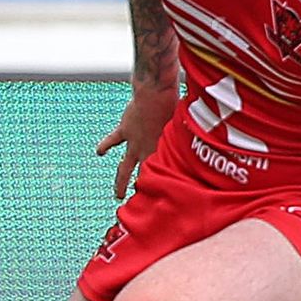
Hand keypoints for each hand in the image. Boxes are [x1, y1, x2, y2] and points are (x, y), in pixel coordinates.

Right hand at [96, 83, 178, 199]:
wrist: (154, 95)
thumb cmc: (174, 108)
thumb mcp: (184, 128)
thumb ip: (187, 140)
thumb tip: (201, 144)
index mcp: (162, 153)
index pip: (162, 176)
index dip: (162, 187)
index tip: (164, 199)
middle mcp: (147, 151)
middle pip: (143, 177)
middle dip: (142, 192)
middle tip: (140, 205)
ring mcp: (134, 142)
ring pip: (124, 168)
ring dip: (121, 182)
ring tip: (118, 194)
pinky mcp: (125, 130)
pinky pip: (112, 141)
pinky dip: (105, 146)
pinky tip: (99, 153)